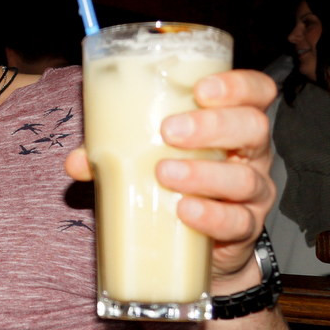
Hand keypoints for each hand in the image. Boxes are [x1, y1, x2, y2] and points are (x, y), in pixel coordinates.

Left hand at [66, 69, 276, 289]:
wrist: (194, 245)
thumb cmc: (173, 180)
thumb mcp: (145, 156)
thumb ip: (112, 151)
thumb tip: (74, 161)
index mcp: (230, 122)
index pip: (255, 92)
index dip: (237, 85)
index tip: (202, 88)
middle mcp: (250, 153)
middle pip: (253, 127)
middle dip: (213, 124)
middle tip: (171, 130)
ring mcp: (252, 193)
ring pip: (245, 177)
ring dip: (203, 173)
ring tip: (165, 173)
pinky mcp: (245, 230)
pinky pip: (237, 222)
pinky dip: (210, 216)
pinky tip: (185, 210)